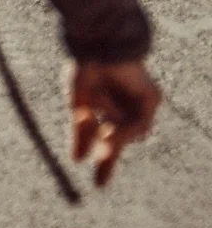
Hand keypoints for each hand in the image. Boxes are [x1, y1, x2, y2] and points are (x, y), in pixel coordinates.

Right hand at [71, 59, 160, 186]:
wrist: (98, 42)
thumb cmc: (85, 66)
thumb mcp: (79, 104)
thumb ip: (81, 133)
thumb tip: (76, 160)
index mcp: (104, 105)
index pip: (103, 138)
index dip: (102, 161)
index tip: (98, 185)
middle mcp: (122, 105)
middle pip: (119, 140)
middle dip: (108, 158)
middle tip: (99, 183)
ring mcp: (137, 102)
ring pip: (131, 133)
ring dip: (116, 135)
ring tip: (105, 131)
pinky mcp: (151, 98)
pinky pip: (141, 123)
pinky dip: (126, 126)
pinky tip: (114, 121)